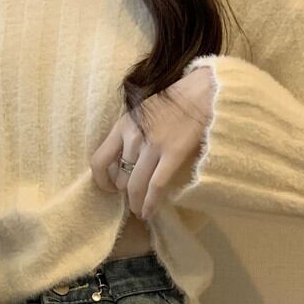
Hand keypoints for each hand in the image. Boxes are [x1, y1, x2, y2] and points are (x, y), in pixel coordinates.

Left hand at [90, 66, 215, 219]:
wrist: (204, 90)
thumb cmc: (176, 101)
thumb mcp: (142, 114)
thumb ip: (131, 134)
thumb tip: (126, 161)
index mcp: (123, 125)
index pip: (99, 160)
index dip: (101, 180)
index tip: (109, 188)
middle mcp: (133, 137)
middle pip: (120, 177)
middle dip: (124, 192)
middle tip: (133, 199)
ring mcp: (152, 145)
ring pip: (135, 186)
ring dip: (136, 203)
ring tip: (140, 211)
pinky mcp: (173, 153)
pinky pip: (155, 186)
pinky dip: (150, 203)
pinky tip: (149, 212)